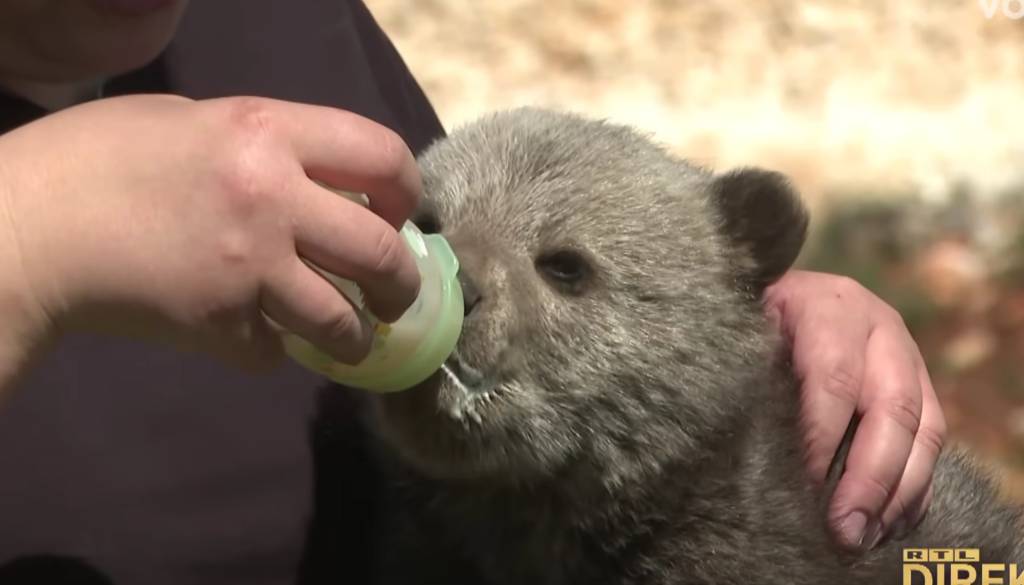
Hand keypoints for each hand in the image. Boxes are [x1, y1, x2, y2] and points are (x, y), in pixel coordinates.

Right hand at [0, 94, 421, 372]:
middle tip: (394, 293)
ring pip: (342, 320)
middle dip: (401, 282)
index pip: (382, 154)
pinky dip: (273, 350)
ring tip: (349, 338)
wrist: (29, 229)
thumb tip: (321, 180)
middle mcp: (272, 199)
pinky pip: (274, 352)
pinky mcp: (219, 325)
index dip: (406, 190)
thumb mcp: (191, 120)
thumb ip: (264, 144)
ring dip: (354, 336)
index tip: (398, 213)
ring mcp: (248, 269)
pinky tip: (257, 337)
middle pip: (382, 252)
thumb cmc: (99, 158)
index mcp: (267, 133)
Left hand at [763, 270, 945, 550]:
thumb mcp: (744, 331)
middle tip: (845, 530)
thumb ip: (750, 374)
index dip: (822, 437)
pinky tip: (890, 524)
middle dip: (871, 477)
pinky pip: (934, 442)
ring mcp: (907, 356)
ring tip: (867, 535)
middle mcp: (878, 327)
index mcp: (828, 307)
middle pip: (892, 406)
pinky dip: (915, 489)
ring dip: (899, 492)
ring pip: (925, 429)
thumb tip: (750, 446)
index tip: (806, 487)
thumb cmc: (752, 321)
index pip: (833, 376)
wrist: (783, 295)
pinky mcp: (922, 387)